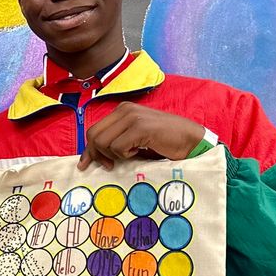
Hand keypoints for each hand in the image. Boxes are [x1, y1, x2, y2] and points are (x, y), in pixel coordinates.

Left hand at [80, 102, 203, 169]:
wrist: (190, 140)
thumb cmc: (162, 142)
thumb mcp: (134, 139)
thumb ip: (115, 141)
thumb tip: (91, 157)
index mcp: (122, 110)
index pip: (94, 130)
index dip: (88, 149)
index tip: (85, 164)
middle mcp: (125, 109)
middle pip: (94, 136)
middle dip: (97, 155)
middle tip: (110, 166)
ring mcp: (132, 116)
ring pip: (103, 142)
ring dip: (115, 155)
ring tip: (133, 153)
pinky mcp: (140, 127)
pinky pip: (118, 147)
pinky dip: (126, 155)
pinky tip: (140, 150)